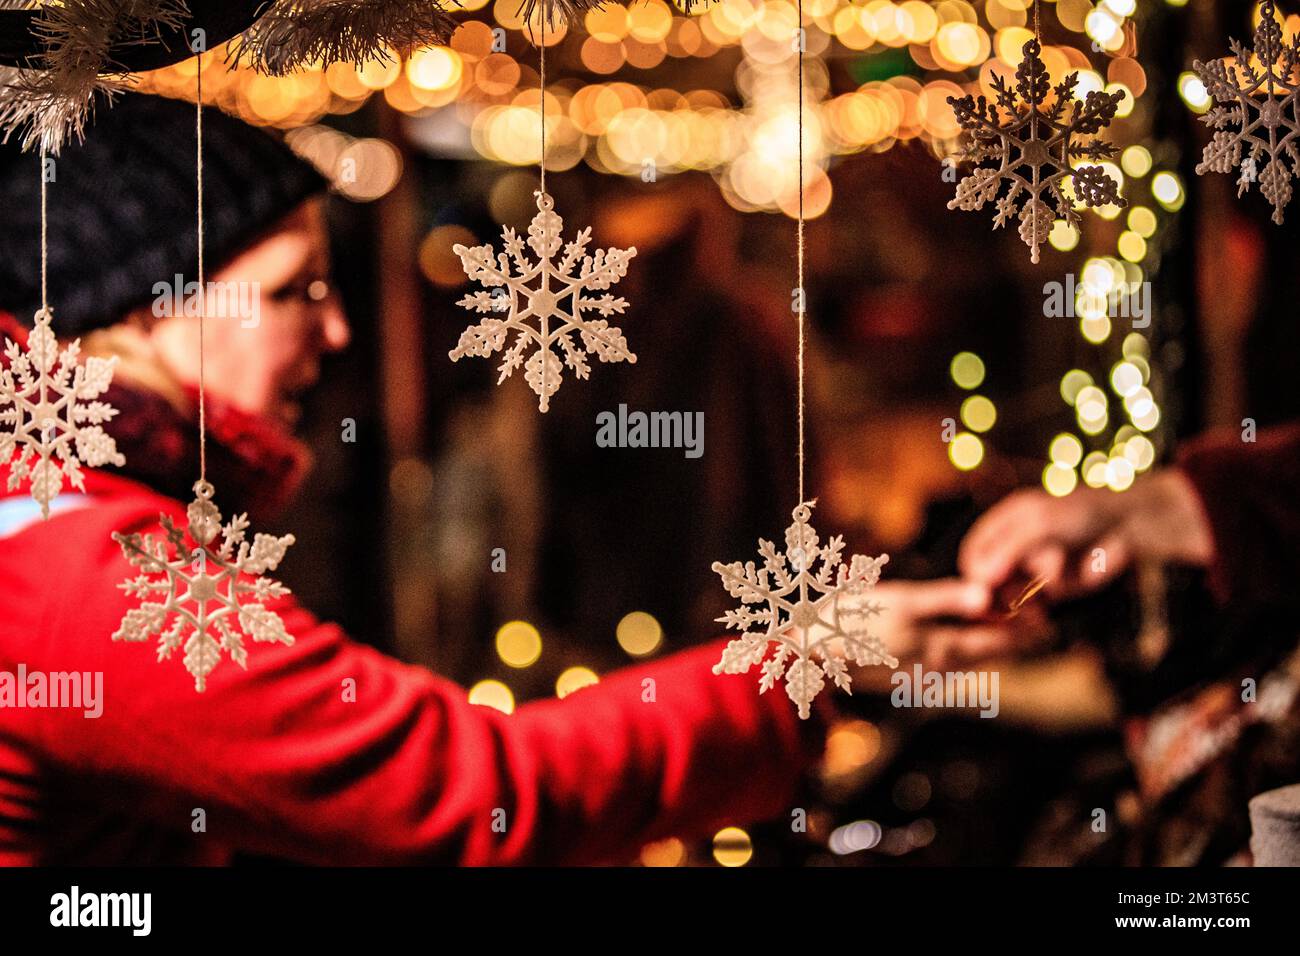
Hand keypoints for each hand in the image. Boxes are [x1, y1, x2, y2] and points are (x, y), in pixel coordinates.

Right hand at [862, 578, 1049, 669]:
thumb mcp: (903, 600)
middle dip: (1009, 637)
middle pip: (986, 654)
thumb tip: (987, 596)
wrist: (813, 650)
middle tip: (1033, 621)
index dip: (1023, 631)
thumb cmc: (855, 618)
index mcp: (942, 649)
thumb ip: (946, 599)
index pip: (998, 644)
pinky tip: (957, 636)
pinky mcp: (903, 675)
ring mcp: (920, 675)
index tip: (1046, 619)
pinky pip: (944, 663)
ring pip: (965, 659)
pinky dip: (961, 649)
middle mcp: (937, 669)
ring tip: (1001, 625)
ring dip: (986, 643)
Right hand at [958, 469, 1214, 598]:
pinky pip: (1040, 604)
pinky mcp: (1055, 589)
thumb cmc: (1082, 512)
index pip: (975, 555)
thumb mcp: (1040, 524)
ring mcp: (1034, 570)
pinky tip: (1063, 586)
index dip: (976, 574)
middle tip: (1013, 601)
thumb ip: (1008, 550)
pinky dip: (1049, 601)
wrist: (1130, 524)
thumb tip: (979, 578)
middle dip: (1003, 591)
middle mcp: (1014, 549)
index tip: (984, 592)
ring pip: (1015, 596)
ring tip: (1058, 572)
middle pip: (991, 581)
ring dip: (1031, 593)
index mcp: (1003, 525)